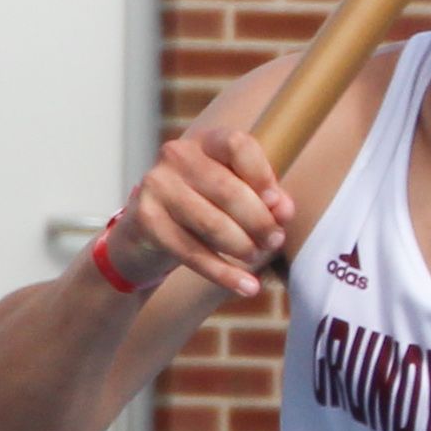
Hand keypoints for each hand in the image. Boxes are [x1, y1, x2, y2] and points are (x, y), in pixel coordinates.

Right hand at [112, 122, 293, 301]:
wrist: (148, 231)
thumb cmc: (203, 207)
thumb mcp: (234, 195)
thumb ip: (263, 198)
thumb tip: (283, 211)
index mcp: (205, 142)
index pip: (238, 146)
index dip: (263, 177)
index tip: (279, 206)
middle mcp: (177, 156)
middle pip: (229, 190)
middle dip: (259, 222)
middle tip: (274, 241)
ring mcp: (157, 186)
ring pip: (212, 223)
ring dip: (242, 247)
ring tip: (256, 258)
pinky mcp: (147, 220)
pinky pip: (193, 252)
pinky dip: (224, 273)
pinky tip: (247, 287)